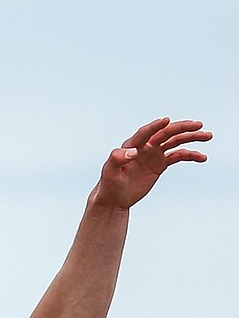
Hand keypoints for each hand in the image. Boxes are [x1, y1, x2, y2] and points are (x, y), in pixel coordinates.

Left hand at [94, 118, 210, 209]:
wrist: (115, 198)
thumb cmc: (109, 185)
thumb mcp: (109, 173)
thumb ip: (117, 159)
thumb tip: (132, 152)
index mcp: (132, 145)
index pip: (146, 132)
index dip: (155, 126)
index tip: (166, 120)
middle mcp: (146, 146)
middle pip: (166, 132)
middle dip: (182, 128)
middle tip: (198, 125)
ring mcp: (154, 153)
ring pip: (176, 141)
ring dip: (192, 138)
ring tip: (208, 136)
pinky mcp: (160, 163)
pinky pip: (178, 156)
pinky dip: (190, 155)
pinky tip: (202, 157)